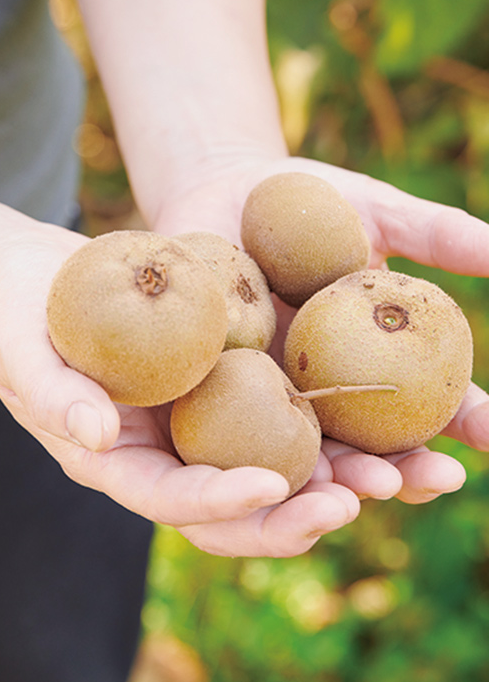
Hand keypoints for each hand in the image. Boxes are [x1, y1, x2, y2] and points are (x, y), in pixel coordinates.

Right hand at [0, 209, 359, 557]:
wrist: (30, 275)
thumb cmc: (16, 310)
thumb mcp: (23, 346)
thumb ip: (51, 394)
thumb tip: (99, 436)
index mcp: (110, 459)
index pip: (167, 499)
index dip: (217, 500)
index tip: (270, 489)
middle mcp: (157, 452)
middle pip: (226, 506)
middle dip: (288, 516)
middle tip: (352, 503)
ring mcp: (186, 422)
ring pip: (259, 468)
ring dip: (319, 480)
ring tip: (385, 476)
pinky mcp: (211, 385)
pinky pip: (265, 415)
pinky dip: (311, 426)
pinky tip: (359, 419)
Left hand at [150, 154, 488, 506]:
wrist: (219, 189)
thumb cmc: (304, 201)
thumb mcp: (373, 212)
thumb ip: (437, 235)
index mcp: (375, 360)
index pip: (431, 404)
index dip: (467, 422)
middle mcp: (327, 390)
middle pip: (374, 449)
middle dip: (404, 473)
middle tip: (427, 478)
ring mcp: (271, 395)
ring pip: (308, 456)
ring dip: (337, 483)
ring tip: (361, 491)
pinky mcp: (217, 393)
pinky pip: (235, 429)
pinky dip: (256, 457)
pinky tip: (274, 476)